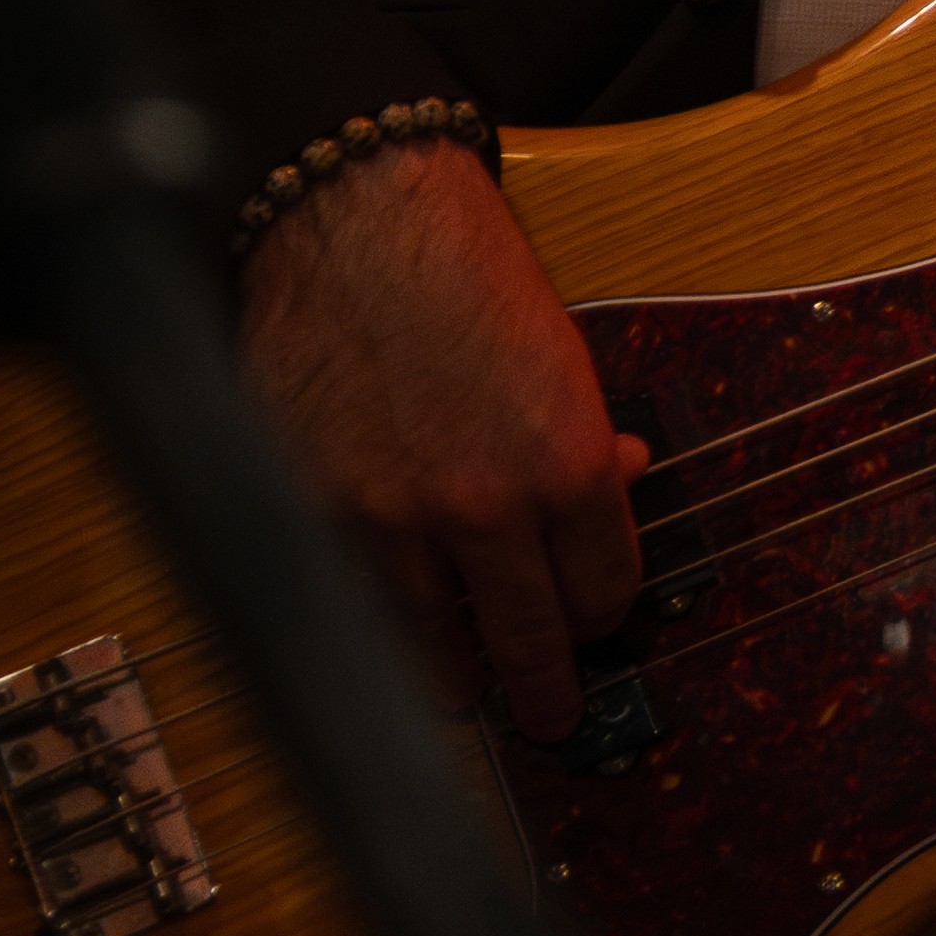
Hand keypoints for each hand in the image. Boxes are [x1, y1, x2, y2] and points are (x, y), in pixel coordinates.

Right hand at [238, 134, 646, 737]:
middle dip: (542, 689)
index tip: (591, 626)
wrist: (353, 219)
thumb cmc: (462, 268)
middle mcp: (484, 508)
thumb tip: (623, 481)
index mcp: (566, 465)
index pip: (604, 593)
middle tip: (546, 715)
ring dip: (450, 674)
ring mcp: (390, 522)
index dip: (601, 616)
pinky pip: (352, 611)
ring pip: (432, 648)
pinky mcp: (312, 516)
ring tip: (460, 690)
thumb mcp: (564, 352)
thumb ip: (586, 437)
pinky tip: (383, 636)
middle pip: (527, 644)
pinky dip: (372, 630)